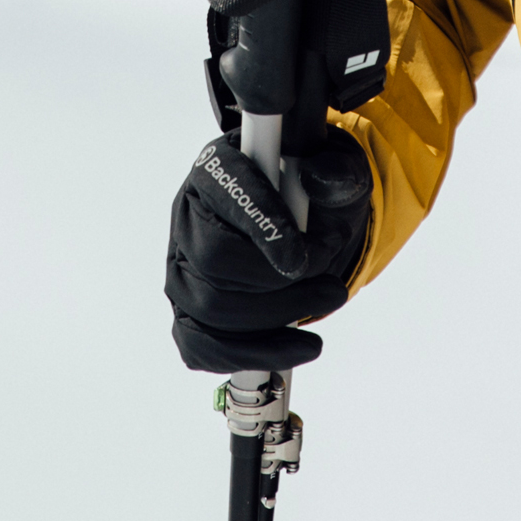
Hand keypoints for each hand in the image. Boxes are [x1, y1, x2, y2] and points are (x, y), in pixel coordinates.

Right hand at [166, 128, 373, 372]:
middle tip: (332, 289)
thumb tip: (320, 179)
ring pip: (208, 307)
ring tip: (322, 314)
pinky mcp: (186, 308)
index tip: (304, 258)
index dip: (264, 227)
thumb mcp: (339, 170)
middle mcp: (190, 214)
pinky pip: (199, 344)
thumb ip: (337, 171)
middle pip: (214, 259)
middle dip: (279, 285)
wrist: (308, 222)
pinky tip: (291, 349)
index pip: (229, 192)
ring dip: (273, 322)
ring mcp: (182, 265)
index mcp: (220, 166)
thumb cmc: (315, 191)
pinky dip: (247, 354)